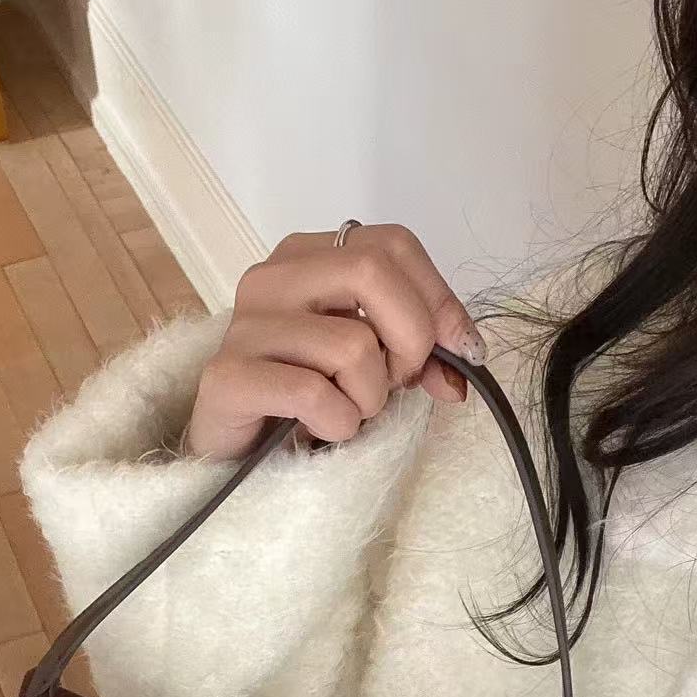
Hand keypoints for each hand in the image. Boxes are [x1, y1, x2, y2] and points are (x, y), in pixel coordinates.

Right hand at [185, 223, 487, 459]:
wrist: (239, 452)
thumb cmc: (309, 397)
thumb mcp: (376, 359)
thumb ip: (421, 345)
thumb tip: (467, 355)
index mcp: (308, 256)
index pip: (393, 244)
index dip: (438, 299)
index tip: (458, 352)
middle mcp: (272, 278)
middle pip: (372, 273)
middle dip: (410, 341)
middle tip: (397, 384)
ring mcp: (245, 325)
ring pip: (351, 346)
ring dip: (369, 398)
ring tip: (346, 412)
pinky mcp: (228, 376)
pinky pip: (315, 394)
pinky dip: (338, 423)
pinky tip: (321, 429)